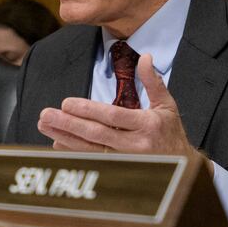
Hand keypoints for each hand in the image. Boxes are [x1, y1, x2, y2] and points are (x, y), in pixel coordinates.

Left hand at [37, 54, 195, 154]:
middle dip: (68, 124)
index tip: (67, 103)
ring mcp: (126, 161)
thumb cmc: (171, 132)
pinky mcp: (119, 170)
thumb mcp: (167, 105)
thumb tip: (145, 57)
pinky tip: (57, 142)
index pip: (113, 116)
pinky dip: (73, 152)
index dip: (88, 110)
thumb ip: (153, 81)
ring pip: (90, 150)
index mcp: (147, 125)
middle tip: (46, 115)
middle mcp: (136, 145)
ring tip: (45, 125)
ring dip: (64, 137)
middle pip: (97, 134)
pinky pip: (92, 161)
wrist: (182, 167)